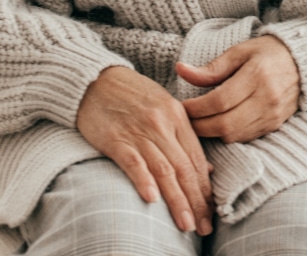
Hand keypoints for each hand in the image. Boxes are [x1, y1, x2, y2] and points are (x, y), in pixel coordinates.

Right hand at [76, 67, 212, 235]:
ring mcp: (138, 131)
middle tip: (204, 226)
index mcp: (176, 115)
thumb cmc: (132, 95)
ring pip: (163, 170)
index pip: (196, 158)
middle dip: (196, 201)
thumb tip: (206, 169)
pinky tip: (151, 199)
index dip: (205, 188)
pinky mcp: (115, 138)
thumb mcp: (164, 106)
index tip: (212, 211)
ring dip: (176, 200)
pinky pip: (133, 162)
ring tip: (186, 223)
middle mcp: (161, 123)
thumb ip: (184, 136)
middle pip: (183, 168)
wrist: (95, 79)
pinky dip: (143, 180)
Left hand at [177, 36, 298, 143]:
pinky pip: (246, 138)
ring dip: (212, 133)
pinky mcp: (275, 125)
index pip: (220, 100)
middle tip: (185, 120)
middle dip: (200, 126)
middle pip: (226, 124)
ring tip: (198, 123)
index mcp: (257, 75)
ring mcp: (273, 115)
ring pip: (235, 135)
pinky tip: (218, 126)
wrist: (303, 62)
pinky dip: (228, 135)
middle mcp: (267, 99)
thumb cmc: (267, 52)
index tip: (181, 106)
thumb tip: (181, 70)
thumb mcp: (238, 51)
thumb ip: (211, 67)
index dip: (197, 108)